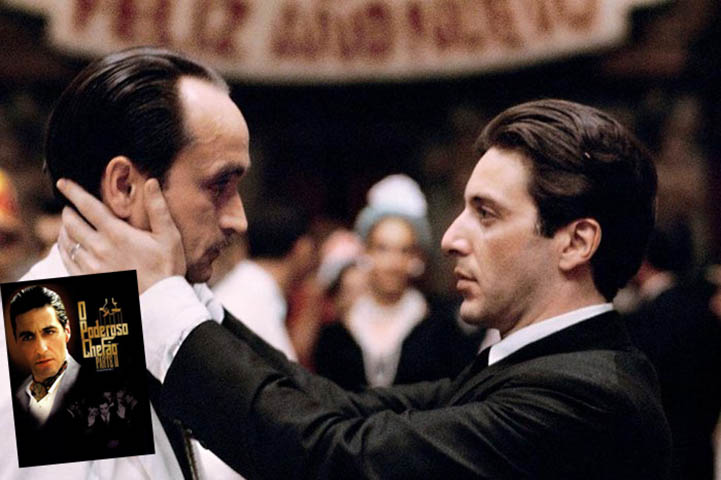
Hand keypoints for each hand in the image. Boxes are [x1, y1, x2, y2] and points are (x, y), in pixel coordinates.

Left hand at [57, 178, 185, 292]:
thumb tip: (150, 182)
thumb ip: (158, 207)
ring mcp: (91, 266)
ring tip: (68, 225)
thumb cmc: (167, 267)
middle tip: (70, 207)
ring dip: (64, 230)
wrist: (161, 302)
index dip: (73, 191)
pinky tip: (68, 246)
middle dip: (68, 210)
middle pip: (71, 222)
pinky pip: (66, 261)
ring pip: (66, 241)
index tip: (62, 183)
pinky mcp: (88, 281)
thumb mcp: (169, 235)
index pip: (87, 206)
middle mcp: (99, 248)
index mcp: (117, 233)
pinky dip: (63, 249)